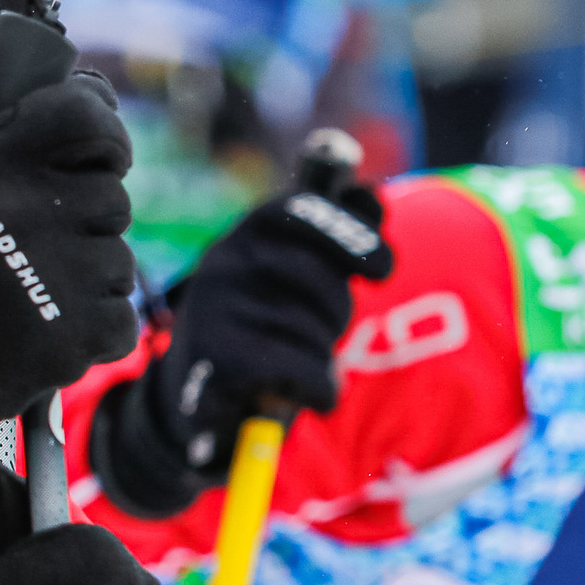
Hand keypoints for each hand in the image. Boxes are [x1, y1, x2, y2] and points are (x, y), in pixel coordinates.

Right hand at [0, 61, 139, 452]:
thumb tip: (74, 82)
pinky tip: (39, 329)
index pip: (90, 116)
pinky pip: (118, 319)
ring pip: (116, 261)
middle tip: (32, 243)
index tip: (92, 154)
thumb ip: (1, 134)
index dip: (101, 134)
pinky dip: (89, 328)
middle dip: (82, 218)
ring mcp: (60, 273)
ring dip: (84, 277)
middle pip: (110, 196)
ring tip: (24, 294)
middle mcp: (32, 207)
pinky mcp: (78, 334)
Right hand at [94, 174, 391, 514]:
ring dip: (324, 355)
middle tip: (323, 328)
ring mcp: (216, 309)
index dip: (352, 235)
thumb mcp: (296, 269)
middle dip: (338, 312)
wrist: (201, 388)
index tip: (384, 271)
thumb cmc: (265, 319)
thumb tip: (369, 192)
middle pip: (320, 280)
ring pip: (314, 331)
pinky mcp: (217, 359)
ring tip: (297, 360)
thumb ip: (335, 233)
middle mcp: (225, 261)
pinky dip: (320, 389)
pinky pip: (304, 370)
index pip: (301, 210)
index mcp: (249, 233)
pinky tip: (306, 392)